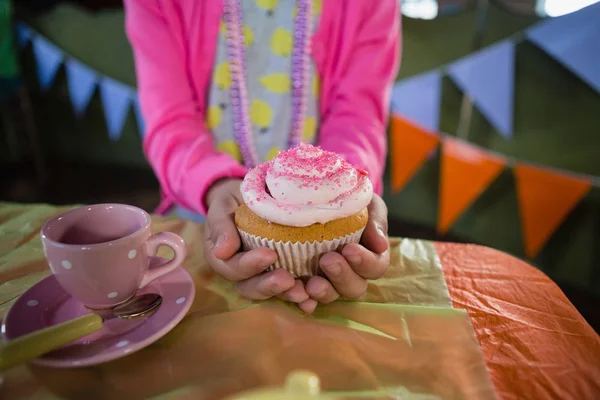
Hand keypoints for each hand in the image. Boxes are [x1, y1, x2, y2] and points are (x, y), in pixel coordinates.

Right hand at [204, 179, 314, 308]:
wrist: (256, 194)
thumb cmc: (236, 200)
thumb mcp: (223, 205)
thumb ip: (221, 225)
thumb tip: (221, 251)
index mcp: (223, 257)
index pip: (232, 268)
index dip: (249, 265)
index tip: (270, 254)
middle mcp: (242, 272)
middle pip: (251, 288)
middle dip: (269, 286)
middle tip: (287, 279)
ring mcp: (263, 275)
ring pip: (271, 293)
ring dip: (287, 295)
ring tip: (304, 292)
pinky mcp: (284, 273)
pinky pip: (291, 289)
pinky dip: (303, 297)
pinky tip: (313, 299)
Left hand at [305, 194, 389, 303]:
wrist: (322, 197)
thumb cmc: (350, 201)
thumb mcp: (367, 204)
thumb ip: (376, 221)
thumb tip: (380, 245)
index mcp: (371, 256)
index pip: (375, 267)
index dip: (365, 262)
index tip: (350, 249)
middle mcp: (352, 273)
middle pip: (355, 287)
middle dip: (342, 276)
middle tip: (327, 261)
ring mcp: (330, 280)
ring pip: (332, 295)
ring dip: (323, 292)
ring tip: (310, 284)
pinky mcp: (307, 281)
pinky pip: (306, 297)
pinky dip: (303, 300)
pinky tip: (298, 296)